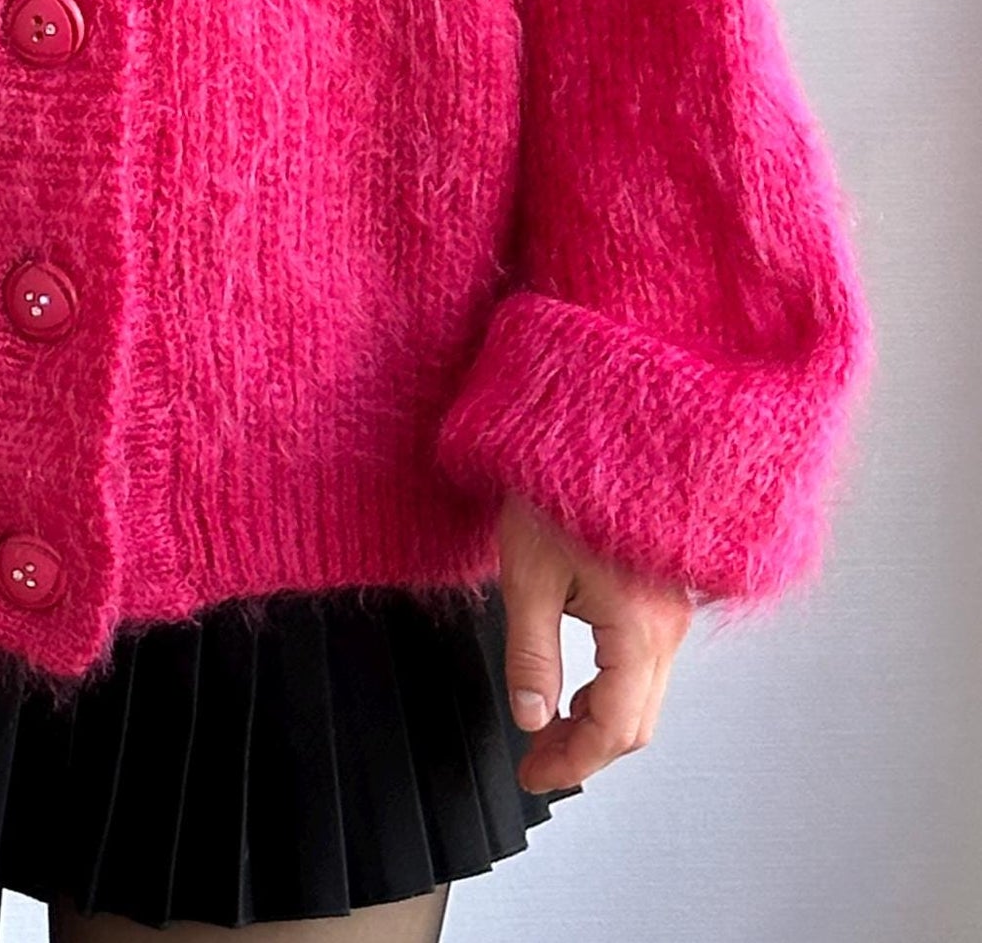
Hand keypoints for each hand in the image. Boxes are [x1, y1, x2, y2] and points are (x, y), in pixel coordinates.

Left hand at [495, 491, 694, 793]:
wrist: (594, 427)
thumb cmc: (558, 486)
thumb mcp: (527, 574)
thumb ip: (530, 656)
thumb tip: (530, 717)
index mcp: (639, 626)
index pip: (613, 729)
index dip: (570, 763)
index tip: (533, 774)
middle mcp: (668, 624)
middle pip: (636, 723)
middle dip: (584, 752)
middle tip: (536, 760)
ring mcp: (673, 609)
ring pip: (645, 697)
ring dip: (598, 722)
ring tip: (547, 727)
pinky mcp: (665, 594)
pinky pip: (647, 665)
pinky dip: (612, 690)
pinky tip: (575, 685)